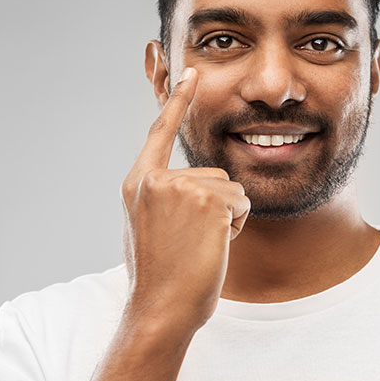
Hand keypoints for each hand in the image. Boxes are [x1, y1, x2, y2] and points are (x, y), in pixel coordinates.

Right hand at [120, 67, 250, 330]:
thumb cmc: (159, 278)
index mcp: (138, 184)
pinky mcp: (206, 201)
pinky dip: (237, 226)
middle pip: (213, 174)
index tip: (191, 71)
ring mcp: (180, 188)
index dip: (178, 101)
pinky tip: (215, 246)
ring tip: (200, 246)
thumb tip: (189, 190)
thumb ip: (163, 199)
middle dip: (216, 207)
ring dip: (227, 218)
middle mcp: (155, 180)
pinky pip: (241, 204)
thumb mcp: (148, 228)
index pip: (159, 133)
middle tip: (191, 242)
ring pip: (231, 190)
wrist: (160, 309)